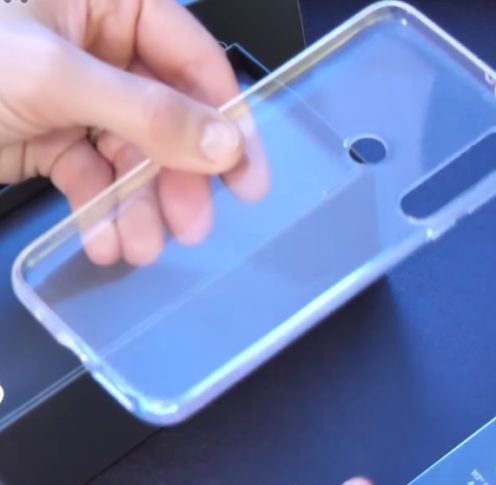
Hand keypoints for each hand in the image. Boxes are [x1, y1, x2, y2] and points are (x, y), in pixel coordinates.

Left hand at [0, 0, 267, 264]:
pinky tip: (105, 242)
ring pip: (130, 155)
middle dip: (176, 178)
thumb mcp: (56, 76)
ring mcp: (74, 95)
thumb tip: (228, 144)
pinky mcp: (48, 137)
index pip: (192, 59)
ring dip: (139, 206)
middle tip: (192, 226)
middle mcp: (98, 47)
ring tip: (141, 248)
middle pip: (167, 117)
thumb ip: (150, 112)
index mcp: (107, 3)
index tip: (246, 177)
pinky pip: (90, 176)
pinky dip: (100, 212)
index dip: (226, 119)